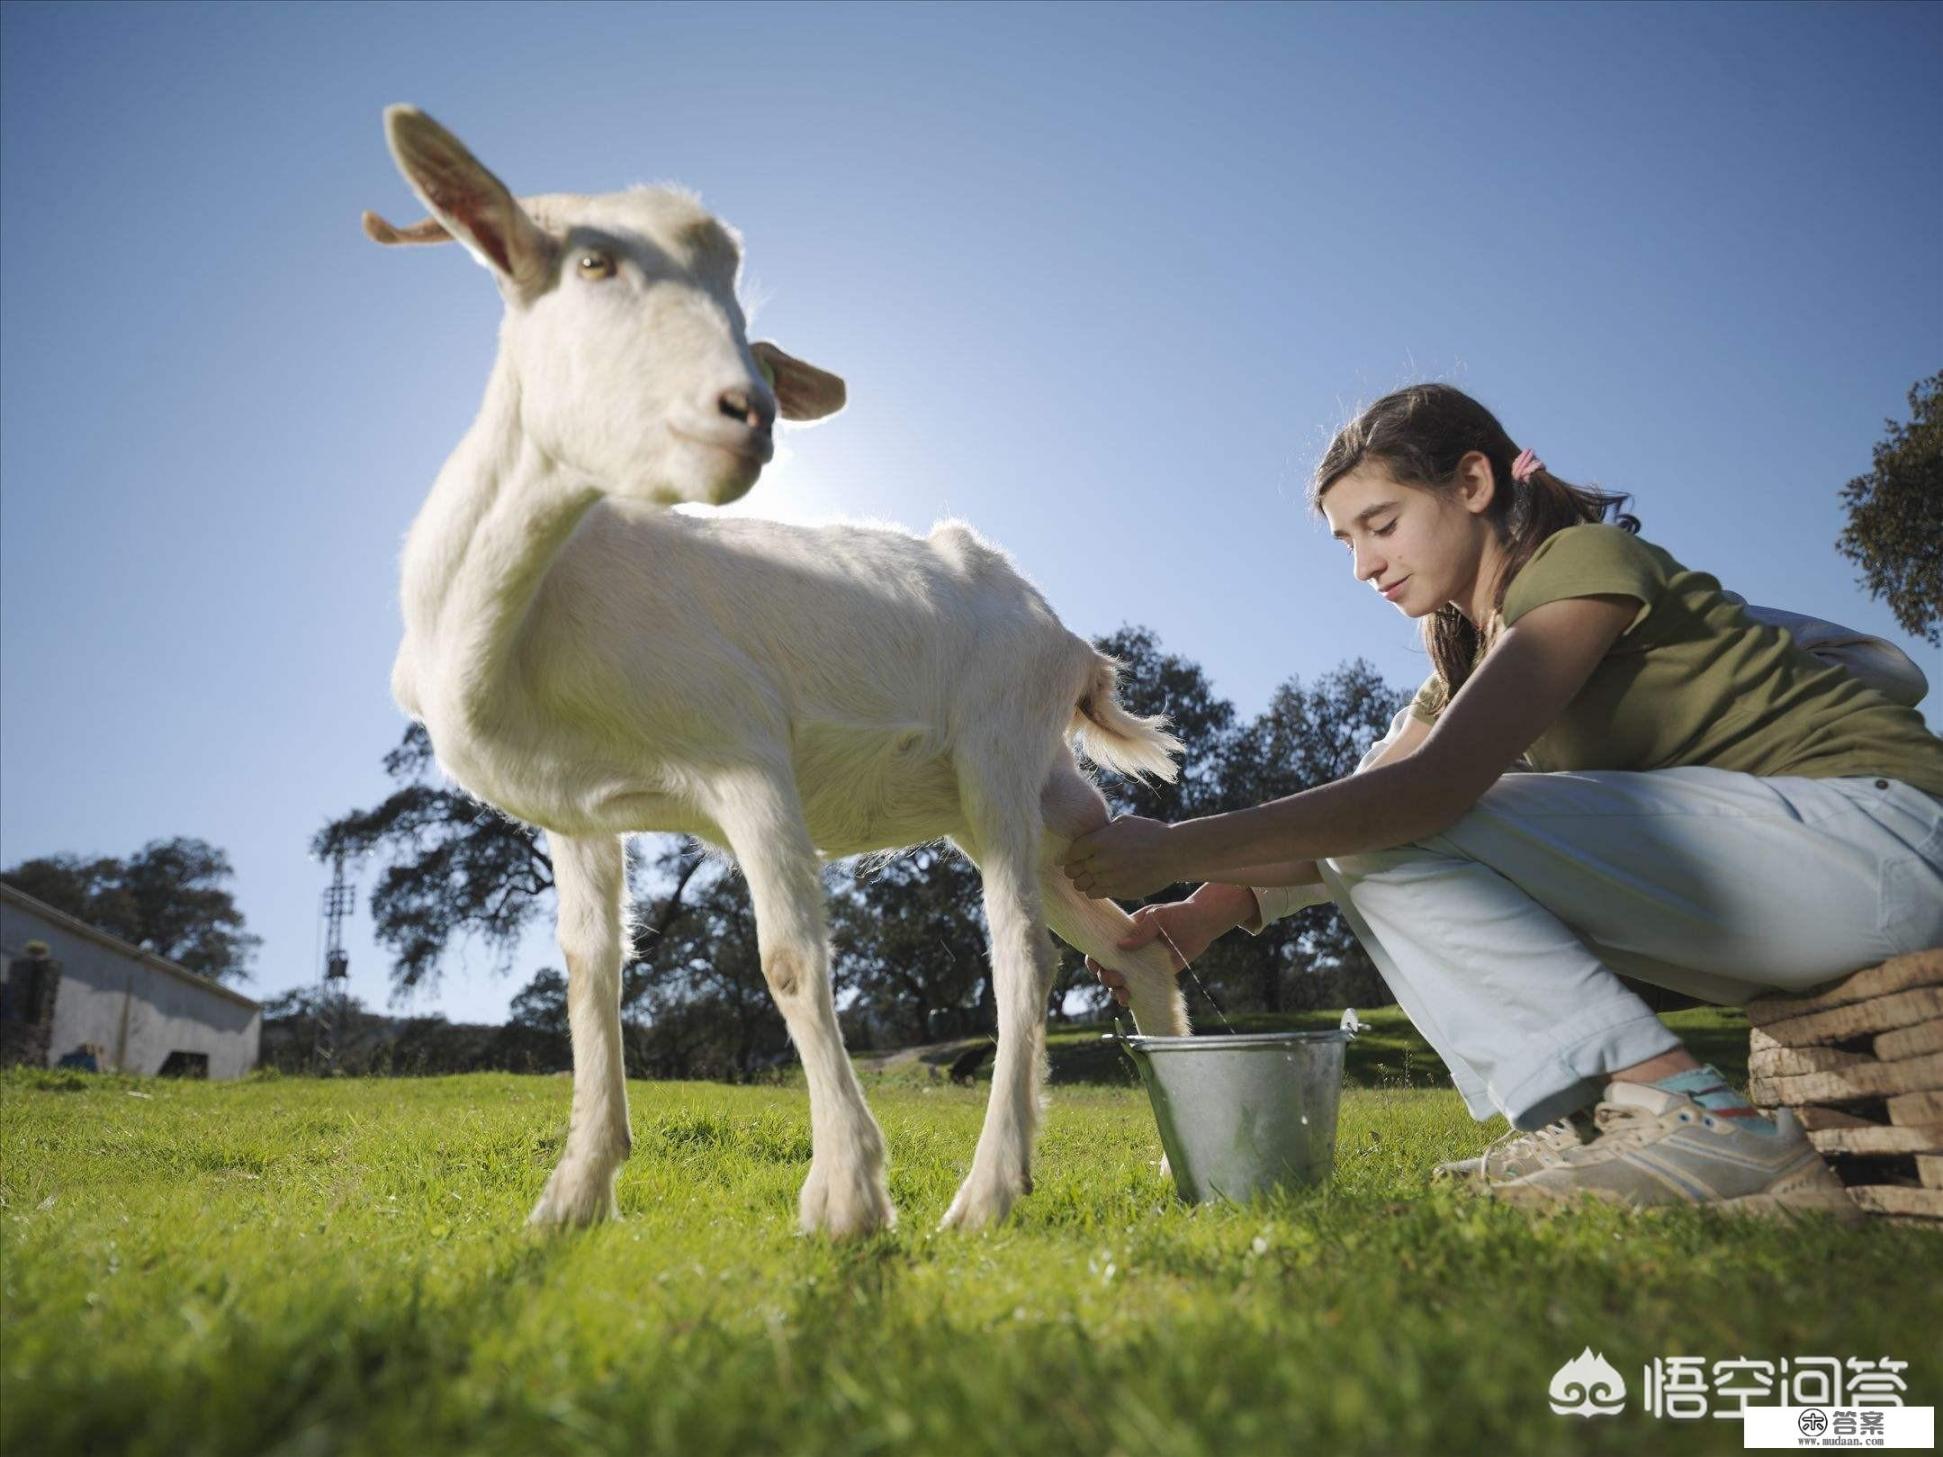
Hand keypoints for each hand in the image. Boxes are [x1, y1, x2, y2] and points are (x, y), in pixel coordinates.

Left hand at [1061, 814, 1179, 899]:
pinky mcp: (1119, 891)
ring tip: (1093, 877)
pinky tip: (1104, 883)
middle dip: (1075, 870)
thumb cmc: (1150, 833)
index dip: (1068, 857)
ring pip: (1082, 886)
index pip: (1071, 853)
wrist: (1173, 853)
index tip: (1068, 859)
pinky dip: (1096, 890)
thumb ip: (1103, 832)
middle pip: (1073, 871)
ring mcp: (1109, 878)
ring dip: (1084, 882)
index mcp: (1099, 841)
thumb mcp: (1123, 823)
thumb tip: (1090, 838)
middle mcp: (1100, 861)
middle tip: (1080, 868)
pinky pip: (1097, 894)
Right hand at [1087, 886, 1251, 1006]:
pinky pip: (1138, 989)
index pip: (1101, 947)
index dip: (1093, 958)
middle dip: (1106, 977)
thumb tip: (1121, 946)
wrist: (1202, 923)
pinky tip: (1130, 1000)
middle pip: (1106, 968)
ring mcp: (1141, 964)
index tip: (1096, 966)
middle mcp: (1129, 951)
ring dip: (1115, 991)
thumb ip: (1142, 931)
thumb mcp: (1157, 916)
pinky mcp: (1155, 976)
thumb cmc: (1178, 913)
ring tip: (1124, 995)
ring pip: (1119, 982)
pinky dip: (1131, 997)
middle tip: (1118, 978)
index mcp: (1124, 933)